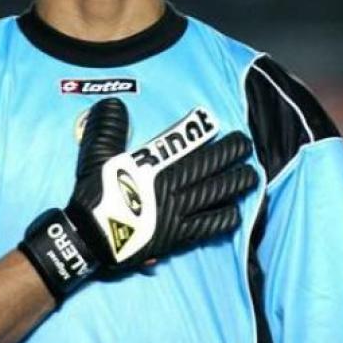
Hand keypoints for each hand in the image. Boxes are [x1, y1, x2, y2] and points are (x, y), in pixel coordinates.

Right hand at [19, 98, 257, 301]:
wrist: (91, 239)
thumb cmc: (94, 197)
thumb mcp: (95, 157)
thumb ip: (108, 129)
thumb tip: (113, 103)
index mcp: (156, 168)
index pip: (191, 148)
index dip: (212, 139)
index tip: (227, 131)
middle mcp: (173, 188)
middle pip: (210, 168)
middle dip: (231, 156)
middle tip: (247, 146)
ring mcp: (178, 213)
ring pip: (215, 195)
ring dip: (235, 184)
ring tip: (252, 176)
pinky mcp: (178, 237)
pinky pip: (207, 227)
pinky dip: (224, 219)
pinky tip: (236, 213)